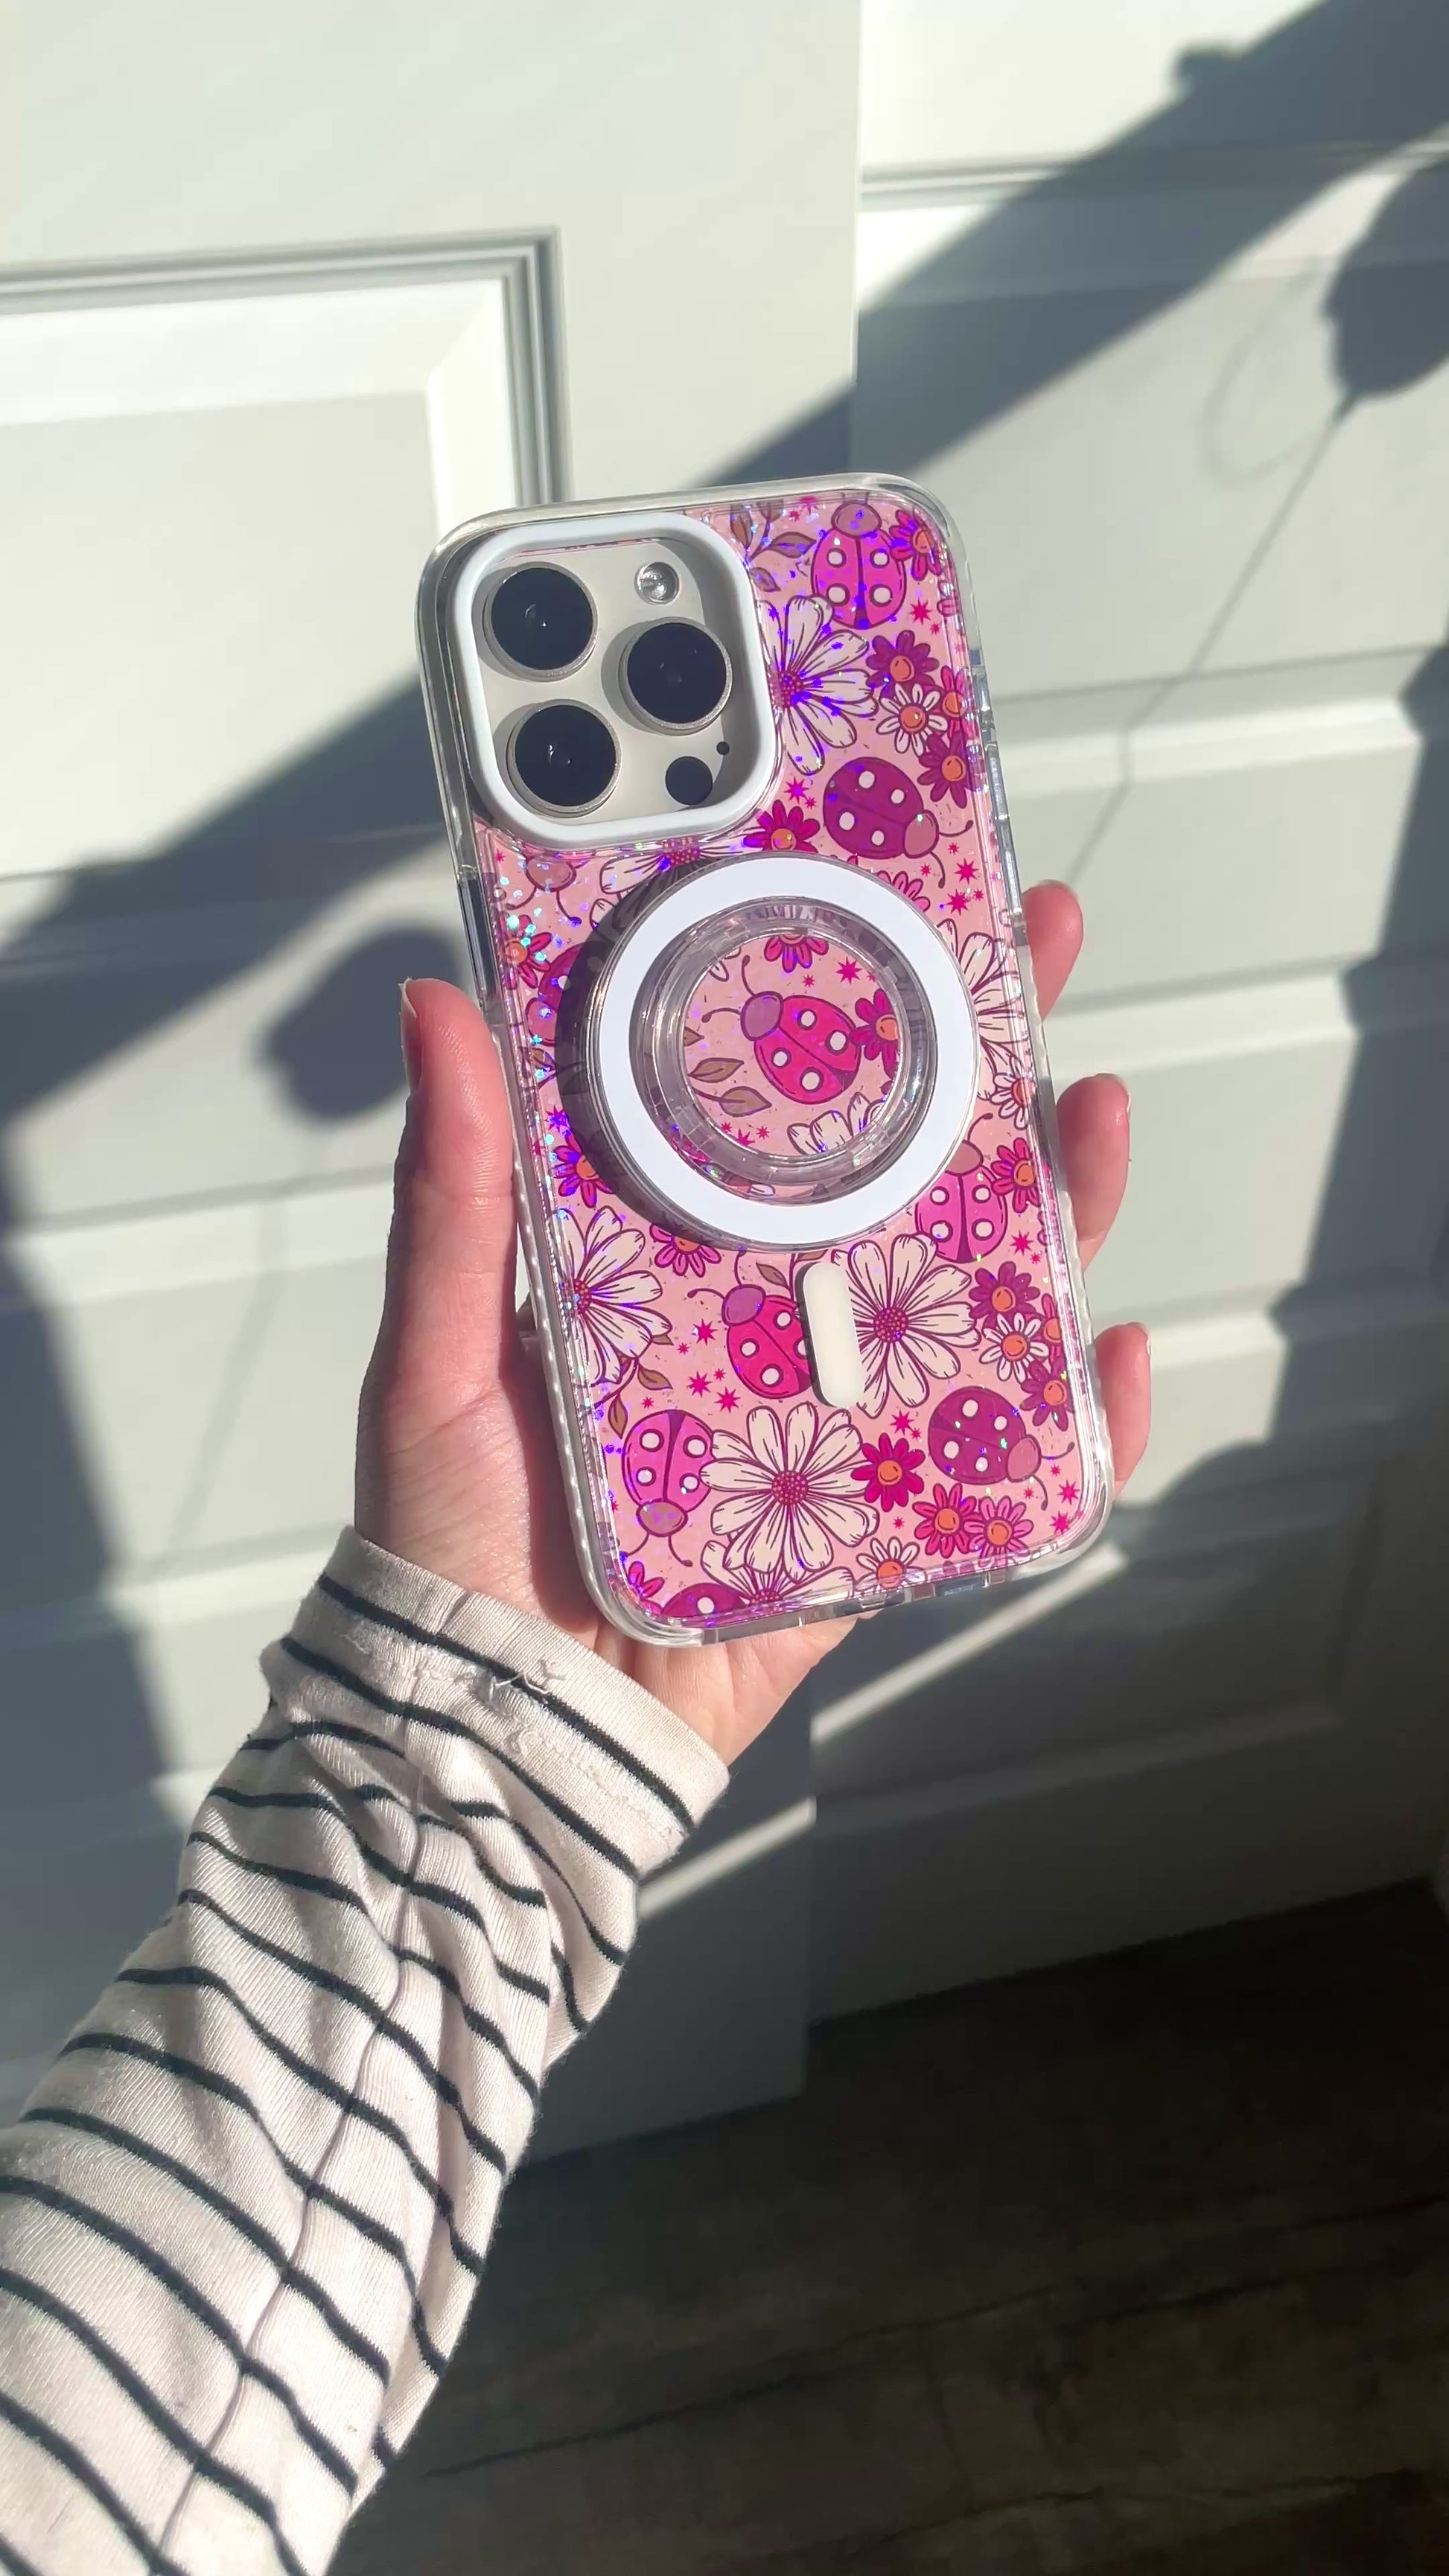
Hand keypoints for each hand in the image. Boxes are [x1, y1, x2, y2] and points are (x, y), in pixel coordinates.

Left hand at [356, 882, 1148, 1763]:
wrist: (495, 1729)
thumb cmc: (451, 1539)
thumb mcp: (436, 1351)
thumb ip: (452, 1191)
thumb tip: (435, 1002)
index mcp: (669, 1261)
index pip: (771, 1110)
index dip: (838, 1005)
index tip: (891, 895)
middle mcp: (762, 1322)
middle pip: (898, 1175)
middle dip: (977, 1061)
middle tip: (1032, 951)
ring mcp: (832, 1421)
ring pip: (967, 1295)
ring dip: (1050, 1206)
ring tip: (1089, 1122)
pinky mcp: (873, 1529)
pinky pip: (993, 1467)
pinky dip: (1073, 1424)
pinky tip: (1109, 1357)